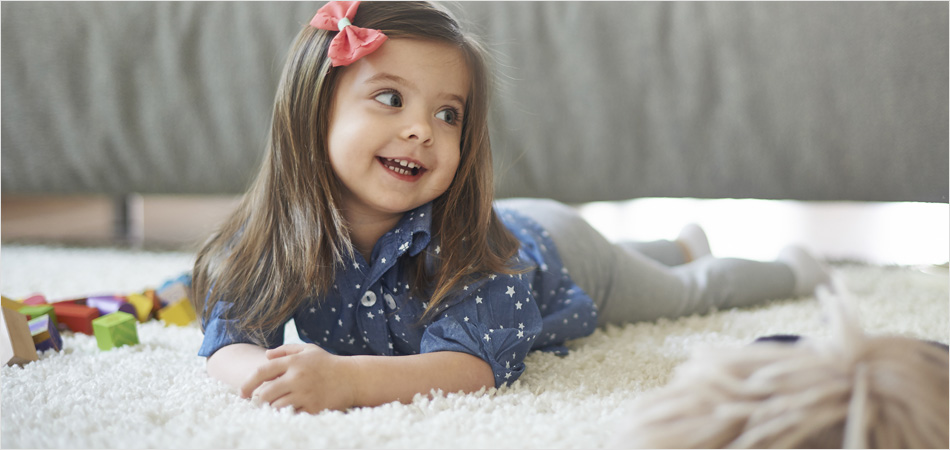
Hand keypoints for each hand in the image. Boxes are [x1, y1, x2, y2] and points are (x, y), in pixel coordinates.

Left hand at [239, 343, 356, 413]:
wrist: (353, 378)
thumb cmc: (328, 363)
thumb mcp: (309, 350)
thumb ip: (286, 350)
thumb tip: (266, 356)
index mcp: (294, 362)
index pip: (262, 371)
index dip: (248, 383)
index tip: (242, 392)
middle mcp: (298, 377)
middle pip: (265, 393)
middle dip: (258, 400)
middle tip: (257, 403)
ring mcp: (306, 393)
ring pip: (276, 406)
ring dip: (271, 408)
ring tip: (272, 407)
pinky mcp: (313, 407)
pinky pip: (291, 414)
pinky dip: (285, 415)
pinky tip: (287, 412)